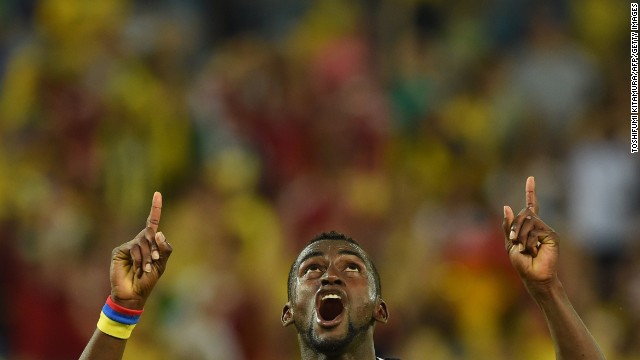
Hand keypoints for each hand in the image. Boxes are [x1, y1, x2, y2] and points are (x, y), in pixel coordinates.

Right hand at [109, 192, 172, 309]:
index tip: (157, 193)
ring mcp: (129, 246)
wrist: (134, 294)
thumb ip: (164, 249)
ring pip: (143, 242)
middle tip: (154, 262)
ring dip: (147, 257)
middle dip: (155, 249)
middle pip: (150, 234)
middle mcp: (139, 241)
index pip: (153, 222)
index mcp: (150, 243)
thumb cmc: (148, 280)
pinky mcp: (119, 251)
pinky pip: (134, 248)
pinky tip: (137, 268)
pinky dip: (139, 258)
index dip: (155, 208)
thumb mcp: (161, 265)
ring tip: (145, 269)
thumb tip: (158, 232)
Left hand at [503, 177, 558, 285]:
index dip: (531, 192)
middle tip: (515, 241)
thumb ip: (508, 225)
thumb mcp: (510, 243)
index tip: (531, 178)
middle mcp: (539, 225)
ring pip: (528, 222)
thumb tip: (507, 206)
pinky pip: (534, 231)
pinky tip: (534, 251)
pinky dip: (529, 242)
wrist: (533, 276)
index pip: (531, 205)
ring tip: (526, 249)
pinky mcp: (552, 235)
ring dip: (521, 236)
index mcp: (529, 226)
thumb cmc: (522, 262)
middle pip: (524, 214)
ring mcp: (546, 230)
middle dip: (515, 228)